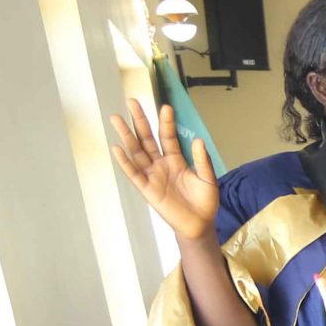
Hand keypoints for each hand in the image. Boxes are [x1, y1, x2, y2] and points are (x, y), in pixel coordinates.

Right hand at [109, 97, 219, 242]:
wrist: (200, 224)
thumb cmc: (204, 201)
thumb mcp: (208, 179)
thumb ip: (202, 161)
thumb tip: (197, 140)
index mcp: (176, 160)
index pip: (167, 137)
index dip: (166, 123)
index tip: (166, 107)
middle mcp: (161, 165)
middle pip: (147, 139)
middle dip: (139, 121)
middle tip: (132, 102)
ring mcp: (152, 175)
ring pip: (136, 152)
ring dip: (126, 136)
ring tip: (117, 119)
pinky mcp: (147, 189)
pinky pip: (134, 173)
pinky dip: (125, 161)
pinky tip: (117, 148)